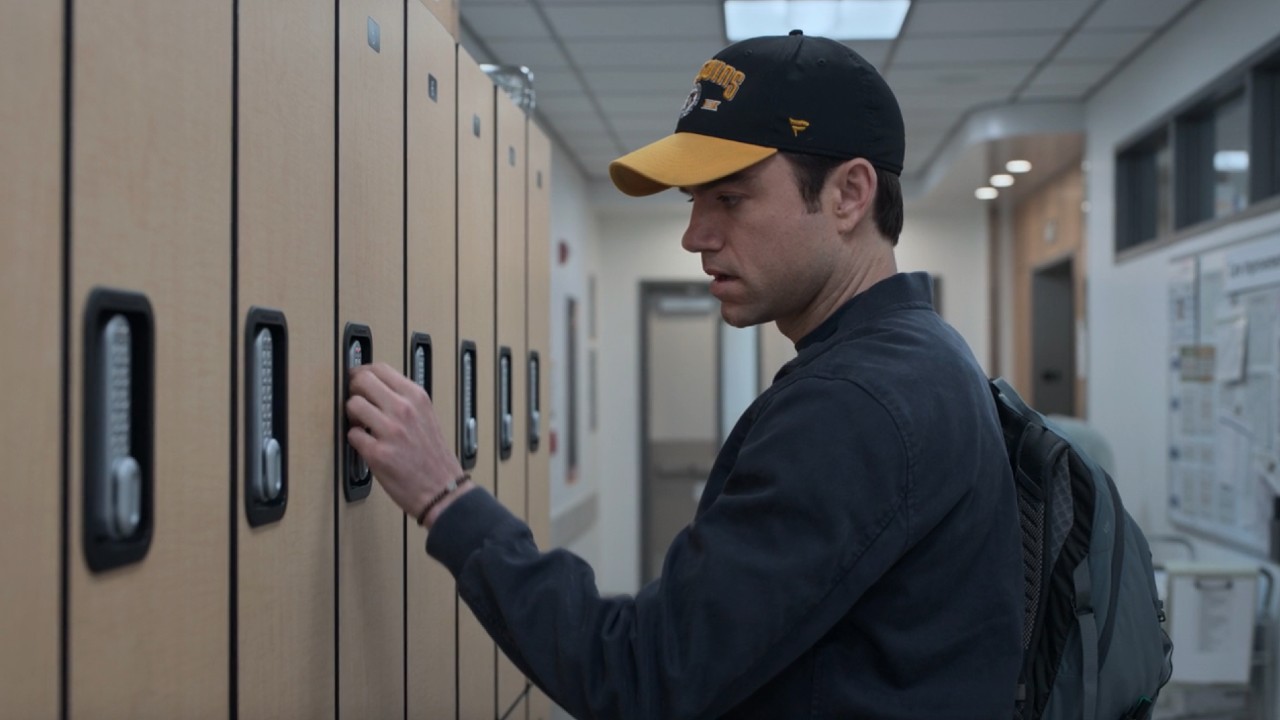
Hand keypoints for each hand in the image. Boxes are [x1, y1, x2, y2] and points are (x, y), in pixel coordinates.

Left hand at [345, 362, 469, 526]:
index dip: (363, 371)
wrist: (443, 488)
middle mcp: (404, 409)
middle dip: (352, 389)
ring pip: (352, 405)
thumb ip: (404, 399)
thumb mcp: (427, 416)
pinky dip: (355, 439)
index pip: (380, 368)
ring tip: (361, 424)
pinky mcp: (378, 453)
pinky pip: (352, 435)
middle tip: (355, 400)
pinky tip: (366, 444)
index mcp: (417, 397)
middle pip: (361, 380)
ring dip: (352, 415)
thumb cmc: (434, 456)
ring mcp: (390, 431)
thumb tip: (375, 387)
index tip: (357, 378)